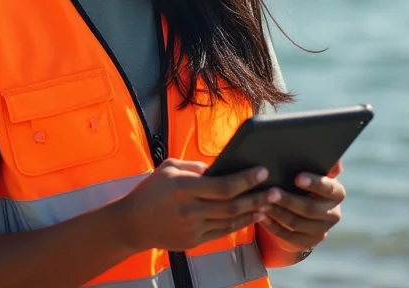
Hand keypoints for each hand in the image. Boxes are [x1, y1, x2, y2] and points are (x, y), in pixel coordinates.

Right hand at [114, 159, 272, 252]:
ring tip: (269, 204)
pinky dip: (239, 224)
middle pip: (232, 205)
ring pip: (231, 221)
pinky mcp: (194, 241)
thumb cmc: (151, 190)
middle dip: (257, 197)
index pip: (223, 185)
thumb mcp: (169, 168)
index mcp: (184, 187)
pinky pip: (222, 231)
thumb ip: (195, 166)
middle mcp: (190, 209)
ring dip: (252, 213)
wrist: (132, 223)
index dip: (245, 179)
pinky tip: (250, 216)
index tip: (262, 171)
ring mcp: (193, 228)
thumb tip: (220, 168)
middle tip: (276, 191)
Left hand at [257, 160, 344, 252]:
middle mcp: (333, 213)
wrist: (303, 207)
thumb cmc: (303, 178)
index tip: (297, 177)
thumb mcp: (311, 167)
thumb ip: (316, 158)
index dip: (314, 183)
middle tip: (270, 191)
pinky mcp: (307, 242)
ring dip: (277, 212)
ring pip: (296, 223)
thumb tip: (327, 154)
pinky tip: (260, 216)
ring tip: (260, 202)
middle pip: (310, 209)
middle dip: (288, 200)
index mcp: (336, 192)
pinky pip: (288, 236)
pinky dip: (272, 226)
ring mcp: (320, 230)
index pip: (329, 188)